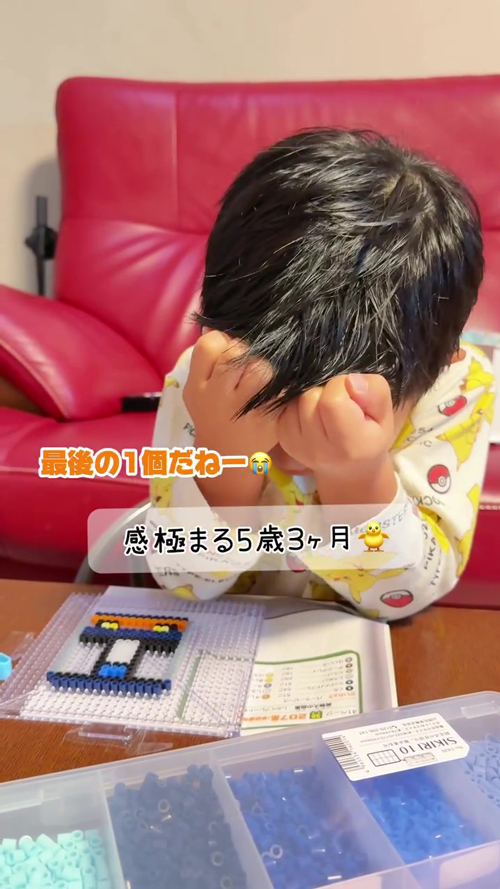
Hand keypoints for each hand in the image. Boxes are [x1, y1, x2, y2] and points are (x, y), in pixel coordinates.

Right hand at [184, 331, 278, 456]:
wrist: (226, 457)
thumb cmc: (214, 414)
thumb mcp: (199, 389)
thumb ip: (206, 359)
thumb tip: (215, 324)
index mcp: (197, 386)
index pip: (209, 344)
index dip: (224, 341)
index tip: (229, 352)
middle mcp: (216, 397)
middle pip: (237, 353)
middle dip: (248, 352)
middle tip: (250, 363)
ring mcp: (242, 410)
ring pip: (262, 368)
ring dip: (266, 368)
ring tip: (264, 377)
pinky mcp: (267, 422)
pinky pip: (281, 390)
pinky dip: (283, 386)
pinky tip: (277, 391)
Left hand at [277, 374, 397, 503]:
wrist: (349, 468)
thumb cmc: (371, 436)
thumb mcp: (385, 414)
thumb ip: (375, 392)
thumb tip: (350, 381)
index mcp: (349, 445)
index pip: (332, 400)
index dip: (342, 387)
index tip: (353, 395)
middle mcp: (318, 449)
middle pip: (310, 397)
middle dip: (326, 391)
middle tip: (340, 403)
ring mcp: (296, 446)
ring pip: (296, 399)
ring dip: (312, 397)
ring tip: (327, 410)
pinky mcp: (283, 439)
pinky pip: (286, 407)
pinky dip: (300, 404)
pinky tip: (314, 415)